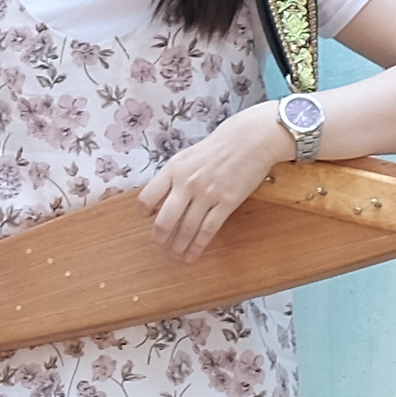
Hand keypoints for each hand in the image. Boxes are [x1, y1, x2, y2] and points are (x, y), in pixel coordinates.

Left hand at [137, 111, 287, 261]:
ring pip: (187, 228)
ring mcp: (207, 194)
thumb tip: (159, 200)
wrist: (250, 139)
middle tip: (159, 244)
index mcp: (174, 169)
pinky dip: (198, 245)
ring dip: (179, 246)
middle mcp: (187, 183)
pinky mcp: (227, 202)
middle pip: (165, 219)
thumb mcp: (187, 156)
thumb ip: (172, 177)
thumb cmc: (217, 147)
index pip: (148, 197)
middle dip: (159, 236)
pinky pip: (209, 229)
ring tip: (175, 257)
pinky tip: (193, 255)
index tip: (147, 218)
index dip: (145, 211)